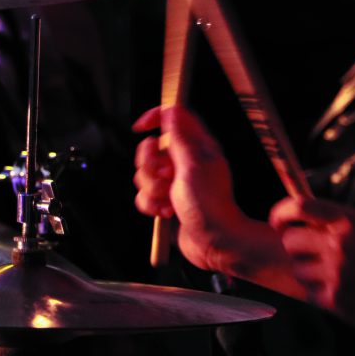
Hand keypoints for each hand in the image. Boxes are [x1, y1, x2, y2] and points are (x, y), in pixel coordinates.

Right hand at [131, 105, 281, 278]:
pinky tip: (167, 213)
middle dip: (150, 164)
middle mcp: (184, 162)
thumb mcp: (194, 165)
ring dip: (152, 189)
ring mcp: (174, 183)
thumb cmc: (210, 204)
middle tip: (166, 176)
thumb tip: (171, 113)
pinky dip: (152, 205)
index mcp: (196, 147)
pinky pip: (143, 197)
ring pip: (143, 175)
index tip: (140, 128)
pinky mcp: (165, 201)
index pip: (174, 117)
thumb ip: (179, 139)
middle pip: (150, 148)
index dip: (155, 117)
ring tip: (170, 199)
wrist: (214, 242)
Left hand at [268, 197, 354, 334]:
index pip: (299, 207)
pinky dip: (322, 294)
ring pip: (298, 270)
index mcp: (350, 222)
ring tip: (335, 275)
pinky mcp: (336, 302)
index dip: (281, 212)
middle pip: (290, 241)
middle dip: (296, 246)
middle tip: (310, 252)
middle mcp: (340, 246)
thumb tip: (311, 215)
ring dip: (310, 272)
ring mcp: (336, 275)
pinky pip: (311, 294)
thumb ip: (346, 219)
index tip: (278, 220)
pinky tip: (345, 292)